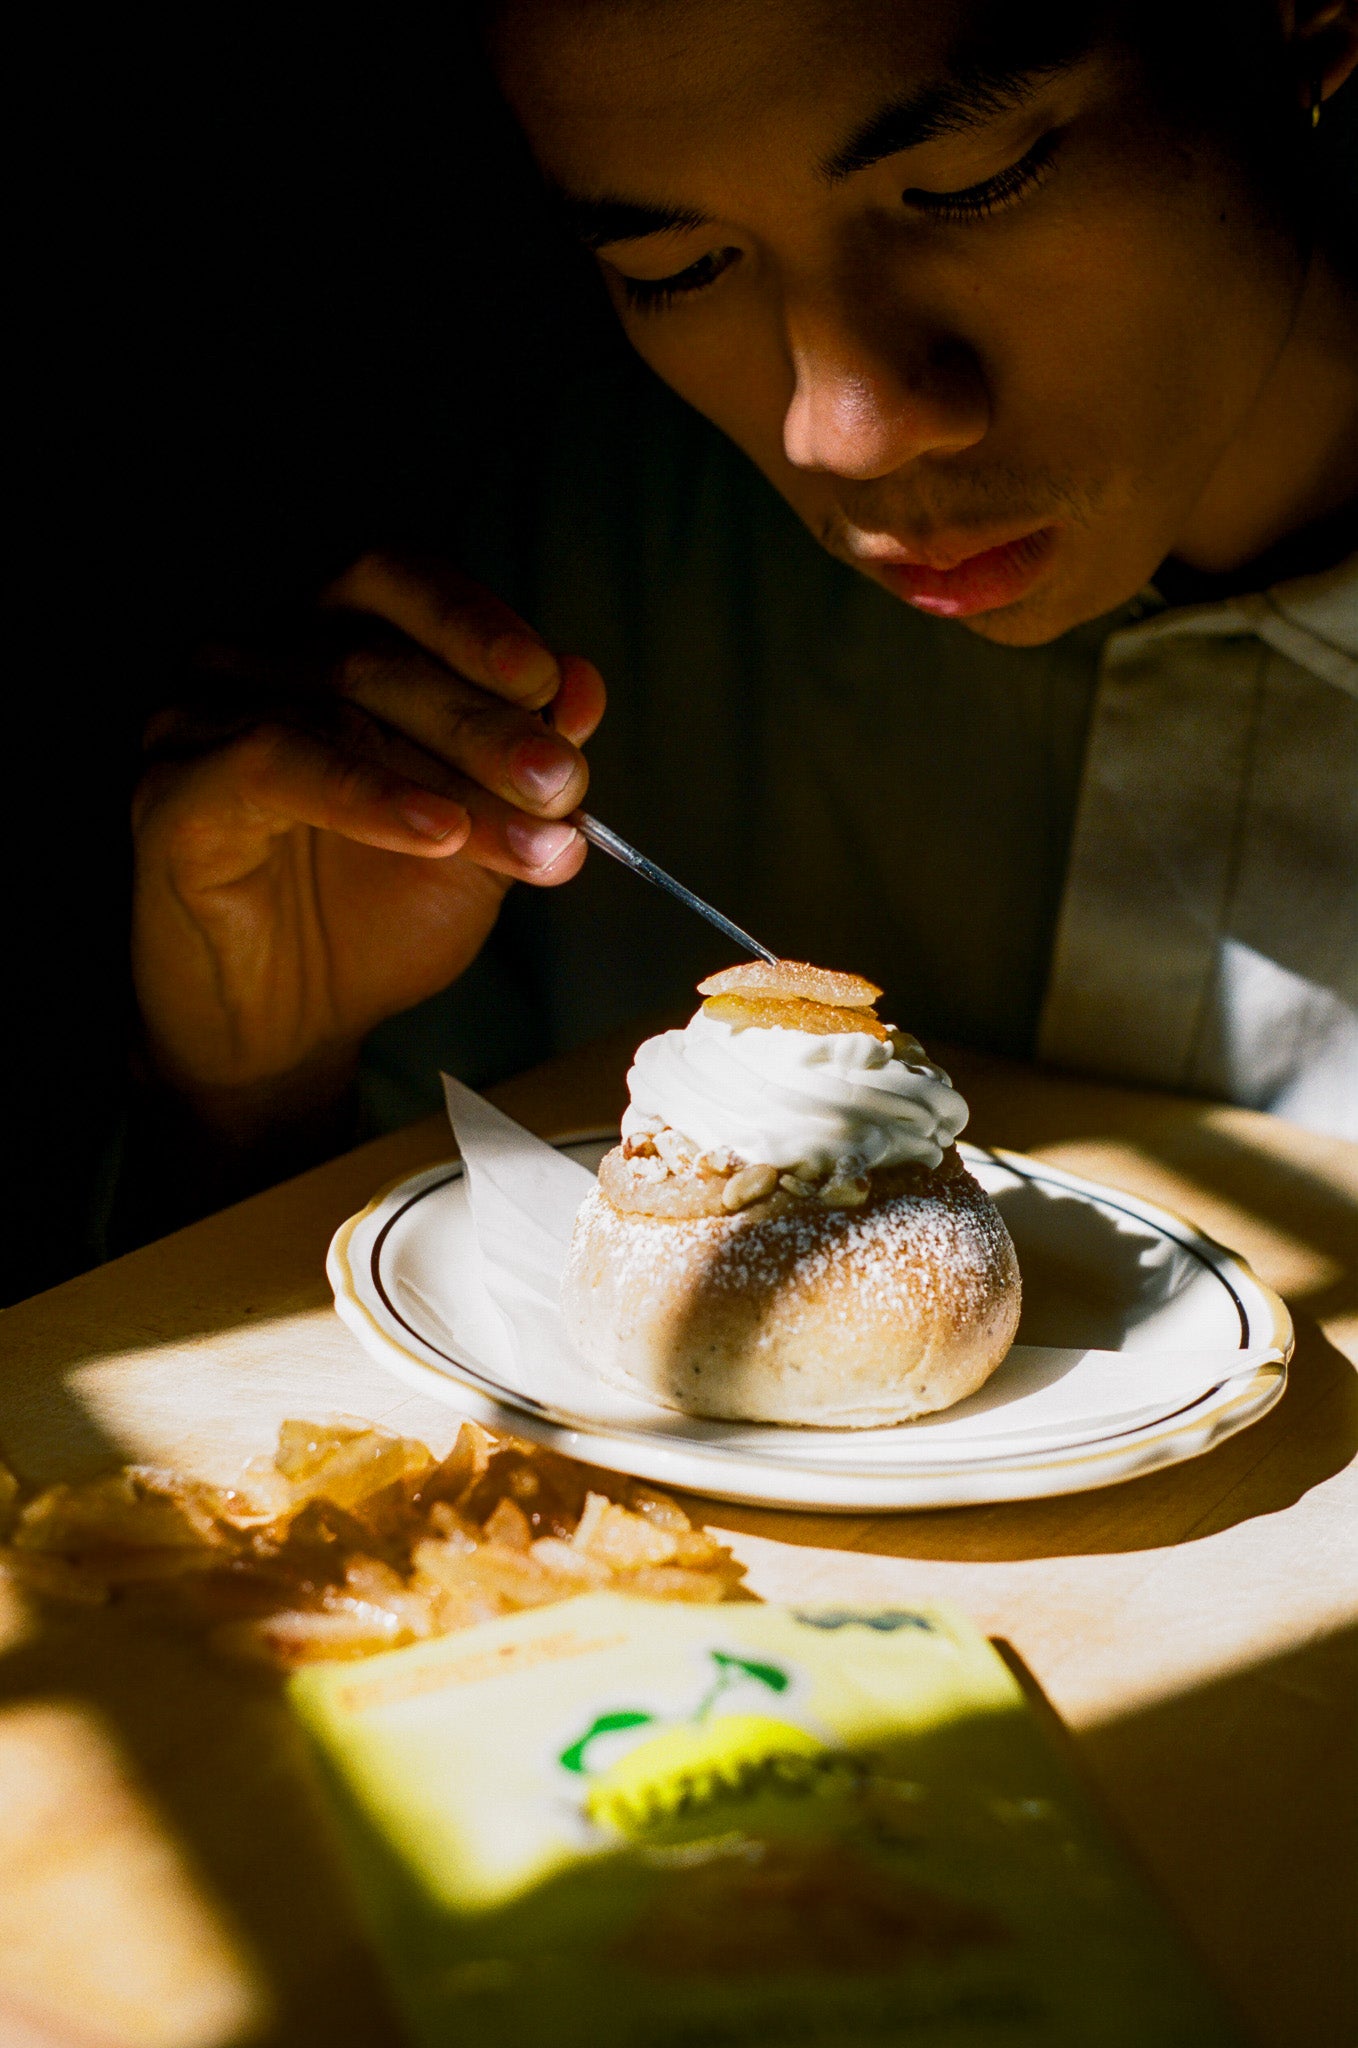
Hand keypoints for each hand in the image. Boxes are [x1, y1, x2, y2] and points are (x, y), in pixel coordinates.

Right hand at [131, 554, 603, 1145]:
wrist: (289, 1027)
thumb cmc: (374, 915)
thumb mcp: (479, 833)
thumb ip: (525, 762)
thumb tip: (584, 686)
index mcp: (322, 640)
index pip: (395, 581)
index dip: (474, 621)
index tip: (550, 682)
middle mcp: (252, 660)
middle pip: (376, 652)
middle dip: (488, 722)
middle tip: (564, 782)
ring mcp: (201, 718)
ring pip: (337, 706)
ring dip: (452, 774)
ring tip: (531, 836)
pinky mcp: (174, 789)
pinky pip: (276, 763)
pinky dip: (370, 795)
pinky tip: (439, 833)